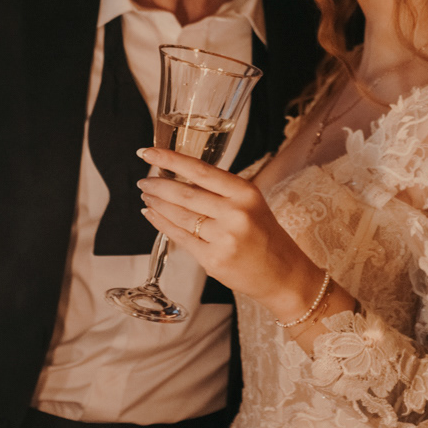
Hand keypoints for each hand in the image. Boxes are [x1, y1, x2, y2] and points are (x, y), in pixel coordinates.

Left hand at [136, 146, 326, 320]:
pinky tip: (152, 215)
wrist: (284, 276)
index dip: (170, 159)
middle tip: (143, 180)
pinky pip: (180, 238)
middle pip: (184, 193)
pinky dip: (162, 224)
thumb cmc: (266, 236)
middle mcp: (235, 213)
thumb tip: (178, 176)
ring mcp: (224, 238)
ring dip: (157, 204)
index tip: (148, 152)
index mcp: (246, 192)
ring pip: (179, 216)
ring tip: (147, 197)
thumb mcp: (251, 204)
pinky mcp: (213, 261)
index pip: (200, 170)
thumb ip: (220, 191)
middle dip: (157, 185)